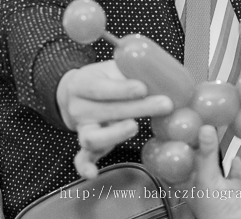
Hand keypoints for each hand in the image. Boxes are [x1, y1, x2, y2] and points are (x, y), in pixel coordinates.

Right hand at [57, 60, 172, 177]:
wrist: (76, 92)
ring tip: (136, 127)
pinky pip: (82, 158)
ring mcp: (81, 128)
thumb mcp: (112, 67)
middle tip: (164, 104)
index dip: (122, 89)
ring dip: (115, 134)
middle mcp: (78, 107)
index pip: (100, 88)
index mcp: (82, 83)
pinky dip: (86, 167)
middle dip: (137, 108)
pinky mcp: (86, 143)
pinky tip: (94, 173)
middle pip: (105, 111)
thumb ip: (131, 69)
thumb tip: (163, 74)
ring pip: (91, 137)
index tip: (143, 88)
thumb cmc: (102, 78)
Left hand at [184, 125, 240, 218]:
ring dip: (216, 151)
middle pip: (196, 160)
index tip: (177, 128)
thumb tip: (205, 128)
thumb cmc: (214, 208)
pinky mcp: (234, 188)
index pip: (175, 162)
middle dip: (197, 143)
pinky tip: (235, 153)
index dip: (174, 146)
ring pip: (215, 164)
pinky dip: (235, 163)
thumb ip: (206, 154)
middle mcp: (200, 183)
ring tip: (216, 131)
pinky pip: (234, 173)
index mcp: (186, 183)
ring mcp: (217, 186)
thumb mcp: (206, 178)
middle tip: (199, 121)